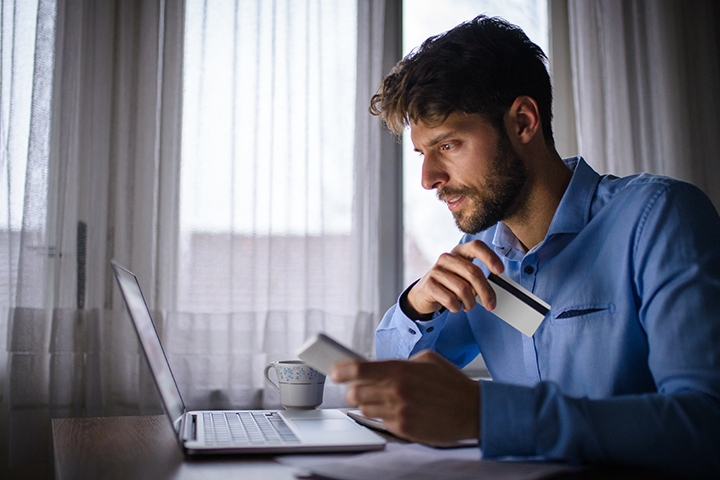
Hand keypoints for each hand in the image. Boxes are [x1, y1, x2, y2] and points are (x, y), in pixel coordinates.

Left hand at [332, 350, 480, 444]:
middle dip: (354, 391)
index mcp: (400, 370)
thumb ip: (401, 362)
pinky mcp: (404, 429)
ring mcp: (398, 412)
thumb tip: (380, 367)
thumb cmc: (452, 384)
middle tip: (359, 389)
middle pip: (355, 393)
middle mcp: (396, 391)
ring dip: (369, 404)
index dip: (341, 370)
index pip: (359, 369)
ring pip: (365, 409)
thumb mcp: (427, 360)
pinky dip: (386, 417)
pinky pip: (382, 423)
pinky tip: (401, 411)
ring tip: (384, 400)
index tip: (335, 372)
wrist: (474, 410)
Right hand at [406, 240, 503, 316]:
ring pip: (463, 289)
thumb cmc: (449, 284)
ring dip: (470, 303)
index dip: (490, 257)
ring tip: (468, 305)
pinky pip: (450, 300)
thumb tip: (492, 291)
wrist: (424, 294)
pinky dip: (457, 307)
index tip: (500, 271)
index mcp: (458, 252)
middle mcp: (446, 258)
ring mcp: (436, 271)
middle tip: (491, 305)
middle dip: (485, 292)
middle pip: (473, 272)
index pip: (476, 246)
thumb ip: (477, 278)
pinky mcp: (428, 285)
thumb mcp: (463, 276)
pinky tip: (455, 306)